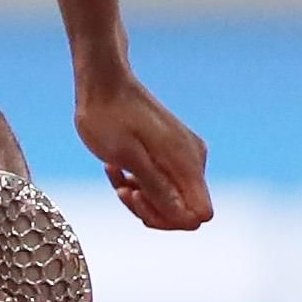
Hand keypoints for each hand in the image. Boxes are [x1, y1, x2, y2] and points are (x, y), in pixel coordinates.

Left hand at [75, 73, 211, 230]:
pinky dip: (136, 182)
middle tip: (122, 191)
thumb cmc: (109, 116)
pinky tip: (115, 167)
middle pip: (184, 209)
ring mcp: (183, 156)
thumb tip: (184, 218)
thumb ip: (157, 187)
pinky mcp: (170, 153)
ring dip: (139, 195)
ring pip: (168, 197)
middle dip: (150, 208)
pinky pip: (160, 182)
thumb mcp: (129, 157)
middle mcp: (193, 160)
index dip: (168, 219)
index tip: (138, 200)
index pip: (199, 214)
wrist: (103, 82)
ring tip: (115, 174)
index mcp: (187, 162)